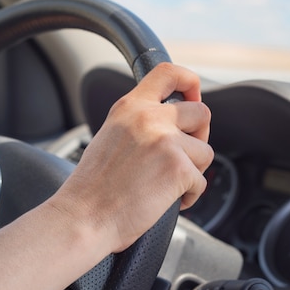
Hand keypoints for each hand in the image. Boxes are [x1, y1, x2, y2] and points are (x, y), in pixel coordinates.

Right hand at [50, 63, 212, 252]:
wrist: (84, 217)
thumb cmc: (92, 188)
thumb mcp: (110, 137)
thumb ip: (138, 124)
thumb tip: (170, 124)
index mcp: (130, 107)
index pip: (169, 73)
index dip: (190, 82)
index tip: (194, 97)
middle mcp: (149, 118)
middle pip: (201, 113)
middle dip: (199, 137)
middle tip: (183, 156)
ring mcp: (166, 141)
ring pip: (205, 151)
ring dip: (192, 171)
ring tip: (165, 185)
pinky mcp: (178, 168)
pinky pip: (202, 182)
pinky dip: (188, 196)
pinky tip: (164, 200)